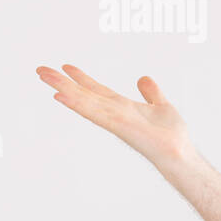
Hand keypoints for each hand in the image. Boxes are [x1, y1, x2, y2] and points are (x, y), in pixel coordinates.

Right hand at [36, 64, 194, 165]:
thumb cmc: (171, 136)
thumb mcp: (162, 106)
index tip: (66, 66)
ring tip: (44, 75)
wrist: (179, 153)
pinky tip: (61, 95)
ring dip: (63, 88)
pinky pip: (94, 112)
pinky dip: (77, 104)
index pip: (98, 90)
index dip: (83, 78)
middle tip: (41, 69)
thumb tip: (144, 78)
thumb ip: (152, 94)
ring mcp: (114, 119)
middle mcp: (114, 112)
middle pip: (84, 94)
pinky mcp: (118, 125)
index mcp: (123, 107)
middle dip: (63, 82)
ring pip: (84, 100)